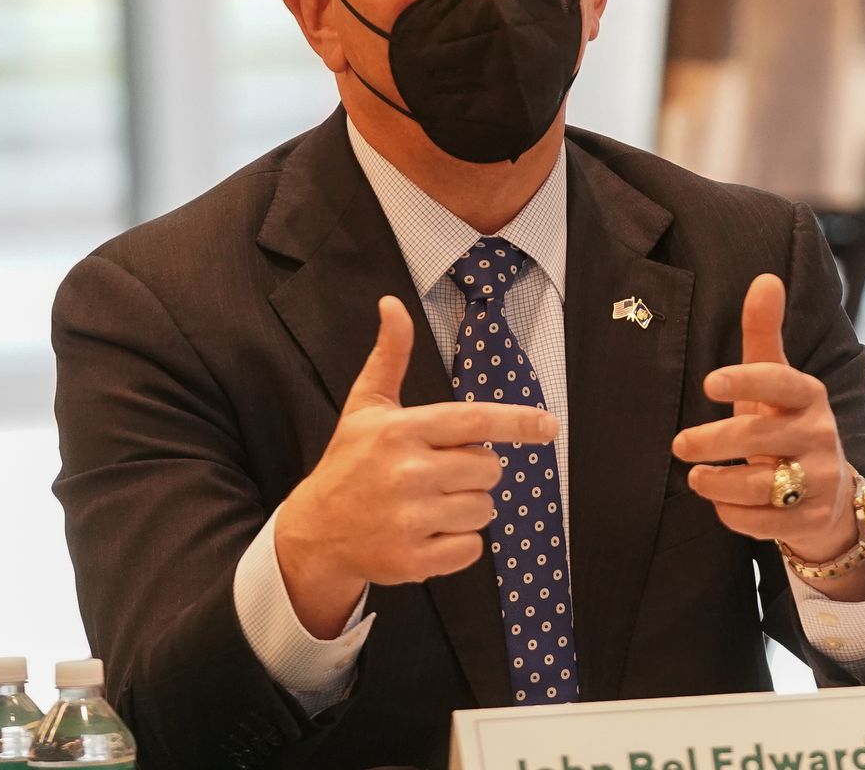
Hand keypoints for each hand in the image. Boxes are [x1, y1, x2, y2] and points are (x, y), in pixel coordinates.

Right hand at [274, 296, 558, 636]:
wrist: (315, 531)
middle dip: (476, 471)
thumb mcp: (366, 406)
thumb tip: (392, 304)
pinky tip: (427, 533)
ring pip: (484, 509)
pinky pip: (472, 549)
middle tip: (439, 473)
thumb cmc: (349, 462)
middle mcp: (407, 473)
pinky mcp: (412, 560)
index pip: (475, 421)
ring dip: (468, 507)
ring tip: (429, 503)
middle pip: (489, 469)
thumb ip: (390, 356)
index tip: (550, 426)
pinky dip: (459, 544)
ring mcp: (409, 520)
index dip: (519, 422)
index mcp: (400, 431)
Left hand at [671, 274, 861, 571]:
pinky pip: (763, 522)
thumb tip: (765, 278)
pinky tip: (722, 503)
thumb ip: (764, 332)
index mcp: (808, 396)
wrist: (830, 495)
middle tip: (679, 444)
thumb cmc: (786, 425)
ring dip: (719, 483)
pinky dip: (735, 515)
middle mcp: (820, 435)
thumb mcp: (776, 380)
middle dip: (714, 441)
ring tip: (695, 477)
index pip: (780, 382)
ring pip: (761, 485)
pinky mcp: (811, 519)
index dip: (746, 380)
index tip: (709, 382)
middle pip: (760, 437)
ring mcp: (820, 479)